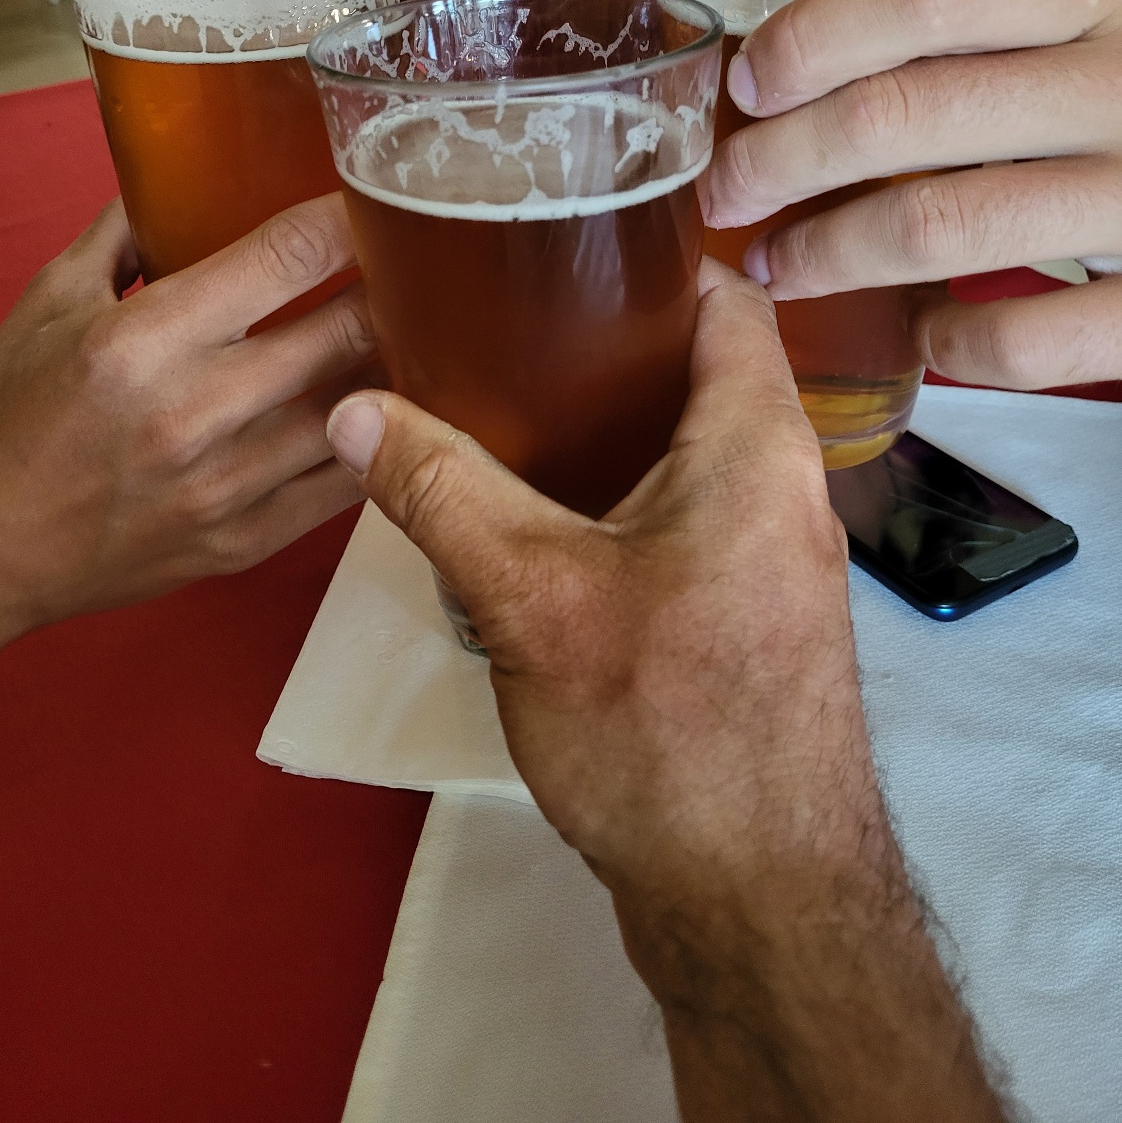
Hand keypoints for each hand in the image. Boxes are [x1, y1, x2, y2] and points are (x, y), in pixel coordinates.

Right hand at [0, 195, 371, 704]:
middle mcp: (193, 413)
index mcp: (142, 342)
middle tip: (415, 265)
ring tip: (422, 330)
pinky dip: (381, 442)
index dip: (347, 219)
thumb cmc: (6, 422)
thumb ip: (123, 232)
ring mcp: (226, 486)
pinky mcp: (244, 543)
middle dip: (393, 288)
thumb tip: (172, 178)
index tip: (374, 201)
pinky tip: (396, 409)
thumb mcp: (48, 302)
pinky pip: (345, 487)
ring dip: (398, 363)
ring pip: (361, 410)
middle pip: (344, 331)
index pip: (284, 257)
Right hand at [325, 261, 1004, 1121]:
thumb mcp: (532, 596)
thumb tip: (349, 409)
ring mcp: (769, 553)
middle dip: (599, 338)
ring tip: (498, 399)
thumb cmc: (665, 731)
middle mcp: (781, 482)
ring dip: (602, 424)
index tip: (560, 231)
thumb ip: (441, 490)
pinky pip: (680, 513)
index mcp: (756, 442)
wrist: (757, 900)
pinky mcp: (744, 613)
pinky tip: (534, 513)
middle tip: (497, 316)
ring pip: (683, 447)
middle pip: (696, 367)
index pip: (727, 295)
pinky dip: (614, 493)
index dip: (652, 250)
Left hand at [704, 0, 1121, 388]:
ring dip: (829, 253)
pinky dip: (952, 344)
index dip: (818, 33)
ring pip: (940, 228)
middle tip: (730, 187)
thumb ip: (1005, 27)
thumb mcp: (1112, 21)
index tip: (752, 82)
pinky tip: (924, 335)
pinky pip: (1025, 341)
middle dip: (784, 159)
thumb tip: (816, 64)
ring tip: (777, 264)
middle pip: (906, 113)